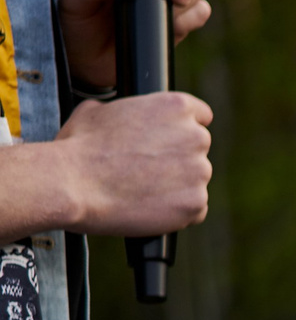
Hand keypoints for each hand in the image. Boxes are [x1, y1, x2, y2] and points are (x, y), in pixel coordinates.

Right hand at [38, 92, 212, 235]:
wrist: (70, 184)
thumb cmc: (78, 147)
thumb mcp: (96, 110)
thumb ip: (123, 109)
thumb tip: (115, 112)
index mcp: (176, 107)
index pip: (200, 116)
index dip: (181, 130)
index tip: (170, 142)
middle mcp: (195, 137)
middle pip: (197, 150)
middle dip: (176, 160)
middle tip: (144, 170)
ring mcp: (199, 171)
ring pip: (194, 181)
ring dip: (176, 186)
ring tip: (140, 190)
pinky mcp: (195, 203)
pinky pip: (194, 208)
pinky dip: (176, 212)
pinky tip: (148, 207)